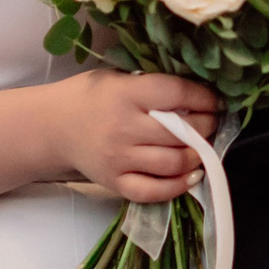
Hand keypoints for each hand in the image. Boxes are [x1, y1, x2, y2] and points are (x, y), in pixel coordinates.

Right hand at [51, 70, 220, 202]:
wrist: (52, 126)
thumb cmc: (90, 97)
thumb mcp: (117, 77)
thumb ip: (151, 85)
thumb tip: (196, 94)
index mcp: (125, 93)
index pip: (176, 94)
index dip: (203, 98)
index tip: (215, 101)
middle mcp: (123, 127)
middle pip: (180, 132)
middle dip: (206, 128)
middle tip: (212, 123)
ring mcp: (119, 158)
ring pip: (173, 163)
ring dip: (197, 156)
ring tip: (202, 147)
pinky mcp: (114, 182)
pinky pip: (153, 191)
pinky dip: (177, 186)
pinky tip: (190, 175)